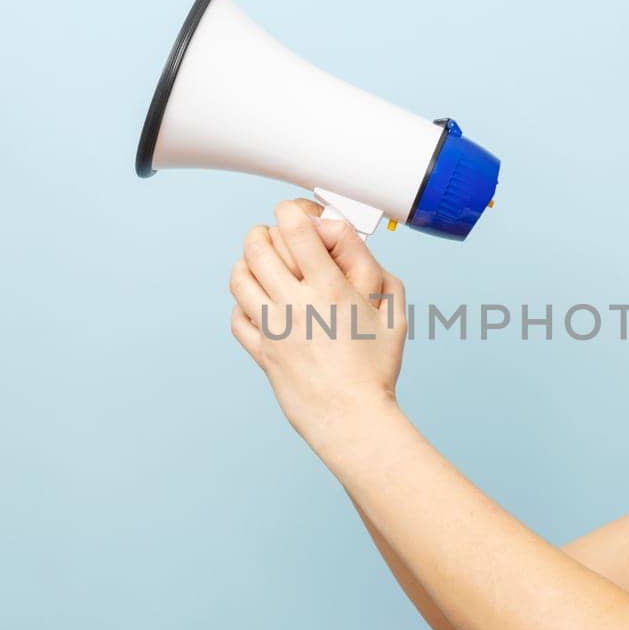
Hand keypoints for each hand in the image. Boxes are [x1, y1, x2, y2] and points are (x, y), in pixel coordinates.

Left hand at [228, 198, 407, 440]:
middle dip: (264, 232)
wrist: (351, 417)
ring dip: (247, 262)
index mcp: (329, 288)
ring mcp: (272, 328)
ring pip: (239, 277)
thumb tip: (351, 245)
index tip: (299, 216)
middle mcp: (294, 303)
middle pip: (257, 246)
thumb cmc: (376, 368)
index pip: (294, 229)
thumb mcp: (393, 313)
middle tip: (275, 236)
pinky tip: (260, 303)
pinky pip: (236, 316)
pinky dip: (243, 303)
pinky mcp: (261, 351)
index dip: (292, 212)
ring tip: (261, 264)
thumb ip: (377, 271)